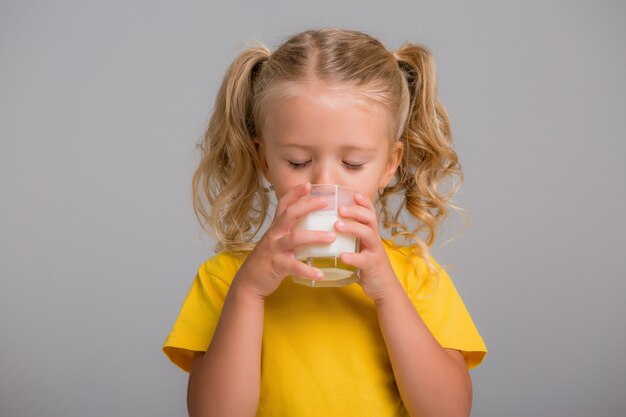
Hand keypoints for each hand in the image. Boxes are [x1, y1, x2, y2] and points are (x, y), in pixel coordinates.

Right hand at [234, 182, 336, 298]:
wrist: (249, 280)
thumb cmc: (268, 259)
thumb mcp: (277, 240)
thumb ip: (291, 232)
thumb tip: (315, 225)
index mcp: (276, 227)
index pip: (284, 204)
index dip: (295, 193)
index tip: (308, 185)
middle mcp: (275, 234)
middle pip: (290, 215)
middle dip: (307, 206)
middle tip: (326, 202)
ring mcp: (275, 249)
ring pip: (295, 238)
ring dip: (315, 236)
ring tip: (332, 237)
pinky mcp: (277, 265)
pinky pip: (294, 266)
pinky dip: (308, 271)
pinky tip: (320, 274)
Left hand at [335, 193, 399, 301]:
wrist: (384, 289)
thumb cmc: (368, 266)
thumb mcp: (361, 248)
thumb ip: (351, 238)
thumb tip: (328, 226)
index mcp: (370, 234)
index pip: (370, 212)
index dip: (363, 202)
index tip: (352, 194)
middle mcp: (374, 240)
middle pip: (370, 219)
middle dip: (356, 211)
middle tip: (340, 209)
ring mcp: (374, 252)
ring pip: (368, 234)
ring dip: (353, 228)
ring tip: (337, 226)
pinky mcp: (372, 267)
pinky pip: (363, 260)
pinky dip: (352, 257)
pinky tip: (341, 256)